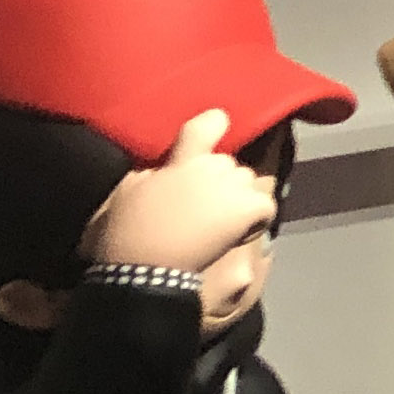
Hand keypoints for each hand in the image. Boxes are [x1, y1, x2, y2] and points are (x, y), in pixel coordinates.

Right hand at [83, 111, 279, 321]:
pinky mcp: (247, 210)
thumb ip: (153, 171)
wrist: (145, 269)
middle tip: (201, 207)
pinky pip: (265, 206)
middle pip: (229, 164)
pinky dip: (256, 219)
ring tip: (217, 222)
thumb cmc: (128, 232)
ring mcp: (232, 188)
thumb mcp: (129, 190)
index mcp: (182, 160)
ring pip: (248, 183)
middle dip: (218, 181)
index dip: (215, 124)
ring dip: (237, 198)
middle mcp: (212, 167)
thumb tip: (166, 169)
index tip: (217, 127)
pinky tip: (238, 231)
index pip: (208, 124)